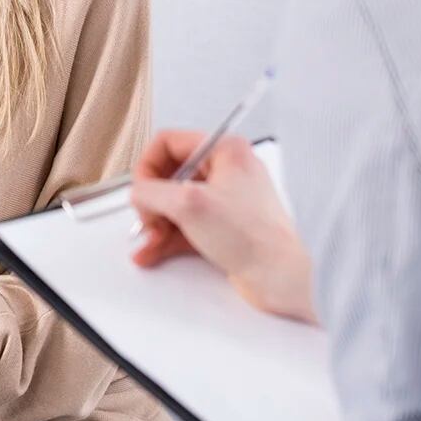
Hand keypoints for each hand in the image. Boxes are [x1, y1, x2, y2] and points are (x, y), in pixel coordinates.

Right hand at [130, 131, 316, 322]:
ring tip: (148, 242)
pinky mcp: (226, 227)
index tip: (141, 190)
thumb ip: (151, 192)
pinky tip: (153, 252)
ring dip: (157, 223)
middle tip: (148, 219)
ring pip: (176, 204)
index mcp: (225, 150)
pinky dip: (168, 238)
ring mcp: (227, 200)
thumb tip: (138, 195)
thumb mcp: (188, 204)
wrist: (282, 277)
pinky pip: (187, 226)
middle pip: (170, 176)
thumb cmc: (255, 237)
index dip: (148, 166)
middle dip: (153, 201)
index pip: (169, 143)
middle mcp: (227, 171)